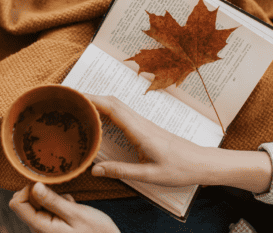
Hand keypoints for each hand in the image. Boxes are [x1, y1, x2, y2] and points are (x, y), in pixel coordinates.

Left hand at [9, 182, 119, 232]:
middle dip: (42, 192)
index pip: (17, 203)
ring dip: (53, 197)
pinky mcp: (52, 225)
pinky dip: (58, 202)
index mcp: (41, 227)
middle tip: (63, 194)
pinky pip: (48, 207)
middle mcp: (38, 229)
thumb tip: (34, 185)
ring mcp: (45, 228)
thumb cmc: (95, 232)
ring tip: (71, 203)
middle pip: (26, 201)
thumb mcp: (76, 213)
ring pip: (38, 203)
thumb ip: (53, 200)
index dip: (28, 188)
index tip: (46, 182)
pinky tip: (72, 207)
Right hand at [85, 94, 212, 186]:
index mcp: (140, 131)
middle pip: (113, 102)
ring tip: (81, 106)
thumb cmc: (179, 168)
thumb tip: (95, 169)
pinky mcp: (146, 127)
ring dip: (100, 101)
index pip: (113, 108)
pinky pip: (123, 113)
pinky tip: (102, 117)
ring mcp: (144, 123)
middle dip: (92, 97)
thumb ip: (122, 171)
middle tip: (72, 99)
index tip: (76, 97)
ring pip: (118, 105)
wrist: (200, 162)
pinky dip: (109, 110)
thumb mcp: (150, 175)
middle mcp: (140, 122)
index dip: (93, 100)